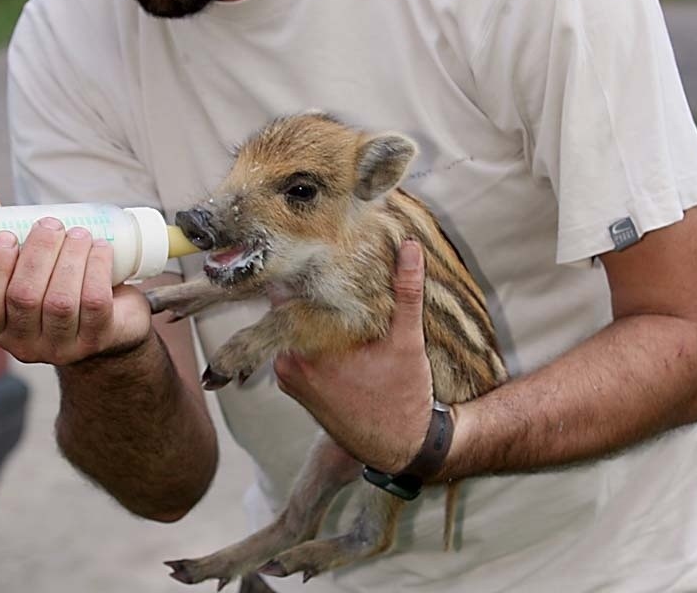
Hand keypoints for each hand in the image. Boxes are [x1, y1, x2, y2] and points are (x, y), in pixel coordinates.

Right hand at [0, 174, 152, 364]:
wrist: (109, 314)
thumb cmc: (52, 280)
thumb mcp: (19, 256)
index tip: (6, 235)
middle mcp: (24, 343)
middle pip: (25, 299)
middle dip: (39, 254)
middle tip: (51, 225)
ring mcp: (62, 346)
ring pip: (62, 302)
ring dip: (71, 258)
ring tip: (79, 233)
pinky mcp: (98, 339)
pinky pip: (96, 304)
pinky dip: (98, 269)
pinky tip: (101, 249)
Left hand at [273, 241, 433, 472]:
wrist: (400, 449)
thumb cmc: (404, 399)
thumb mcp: (407, 341)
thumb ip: (406, 292)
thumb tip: (410, 247)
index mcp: (307, 349)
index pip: (286, 292)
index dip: (301, 267)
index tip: (317, 249)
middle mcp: (288, 363)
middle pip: (286, 307)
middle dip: (309, 287)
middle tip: (332, 263)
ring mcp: (288, 376)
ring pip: (289, 327)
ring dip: (309, 311)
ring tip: (336, 290)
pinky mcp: (294, 385)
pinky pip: (294, 347)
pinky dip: (309, 333)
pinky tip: (334, 322)